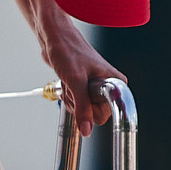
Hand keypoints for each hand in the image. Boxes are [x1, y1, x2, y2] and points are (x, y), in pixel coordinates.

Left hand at [7, 0, 120, 135]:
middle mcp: (110, 87)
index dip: (91, 107)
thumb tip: (86, 131)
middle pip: (93, 115)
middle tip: (73, 85)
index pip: (105, 114)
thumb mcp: (75, 81)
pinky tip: (67, 82)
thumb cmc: (67, 50)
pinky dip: (68, 95)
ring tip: (69, 80)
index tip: (82, 92)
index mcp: (116, 84)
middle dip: (78, 104)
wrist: (54, 38)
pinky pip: (76, 104)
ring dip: (71, 99)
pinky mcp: (85, 89)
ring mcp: (96, 89)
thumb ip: (82, 108)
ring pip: (83, 110)